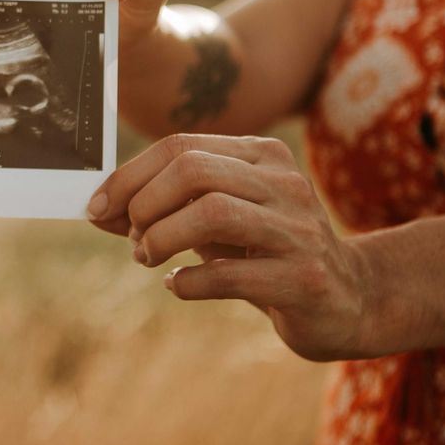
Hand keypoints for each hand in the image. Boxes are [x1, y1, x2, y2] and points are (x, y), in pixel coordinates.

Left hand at [86, 134, 371, 361]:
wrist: (348, 300)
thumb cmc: (265, 253)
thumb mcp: (214, 222)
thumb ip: (160, 210)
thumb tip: (97, 210)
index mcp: (262, 155)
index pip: (180, 145)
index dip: (128, 176)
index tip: (96, 208)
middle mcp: (284, 182)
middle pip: (192, 170)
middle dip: (144, 204)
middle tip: (134, 239)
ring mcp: (298, 229)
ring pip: (212, 212)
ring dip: (162, 238)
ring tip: (149, 258)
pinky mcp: (305, 278)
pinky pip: (229, 274)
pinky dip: (189, 281)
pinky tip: (179, 285)